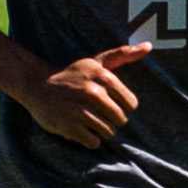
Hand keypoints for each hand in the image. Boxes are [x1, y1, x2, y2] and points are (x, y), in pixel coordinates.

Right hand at [24, 40, 150, 146]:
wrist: (37, 86)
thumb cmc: (73, 75)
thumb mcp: (96, 61)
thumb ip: (123, 54)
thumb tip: (149, 46)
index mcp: (102, 76)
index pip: (130, 103)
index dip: (124, 107)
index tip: (111, 103)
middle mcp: (91, 92)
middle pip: (120, 119)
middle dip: (113, 120)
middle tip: (98, 113)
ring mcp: (79, 110)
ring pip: (108, 131)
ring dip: (102, 130)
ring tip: (89, 120)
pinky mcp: (69, 126)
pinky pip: (93, 141)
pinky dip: (90, 139)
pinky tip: (81, 128)